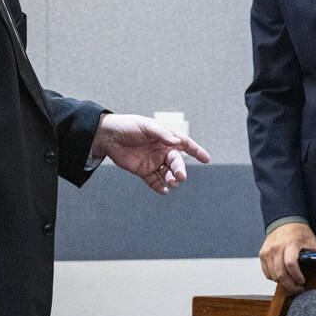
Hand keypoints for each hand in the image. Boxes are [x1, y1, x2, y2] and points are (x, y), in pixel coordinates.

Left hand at [91, 114, 209, 194]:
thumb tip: (176, 142)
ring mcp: (153, 162)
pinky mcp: (143, 171)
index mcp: (165, 138)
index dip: (196, 151)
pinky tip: (164, 190)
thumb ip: (161, 134)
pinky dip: (160, 186)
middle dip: (180, 169)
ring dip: (171, 179)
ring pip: (167, 173)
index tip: (206, 159)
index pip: (184, 144)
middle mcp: (162, 151)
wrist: (109, 136)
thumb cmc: (128, 126)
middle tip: (180, 175)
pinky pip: (154, 181)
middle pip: (176, 162)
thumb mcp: (146, 126)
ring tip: (171, 182)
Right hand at [258, 222, 315, 294]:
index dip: (296, 276)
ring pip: (272, 275)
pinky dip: (274, 278)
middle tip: (298, 289)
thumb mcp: (313, 241)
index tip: (303, 282)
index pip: (291, 263)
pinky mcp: (262, 254)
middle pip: (280, 273)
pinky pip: (266, 272)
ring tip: (292, 284)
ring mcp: (268, 251)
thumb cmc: (300, 233)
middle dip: (290, 285)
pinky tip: (283, 278)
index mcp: (291, 243)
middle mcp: (277, 247)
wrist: (284, 221)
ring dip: (282, 283)